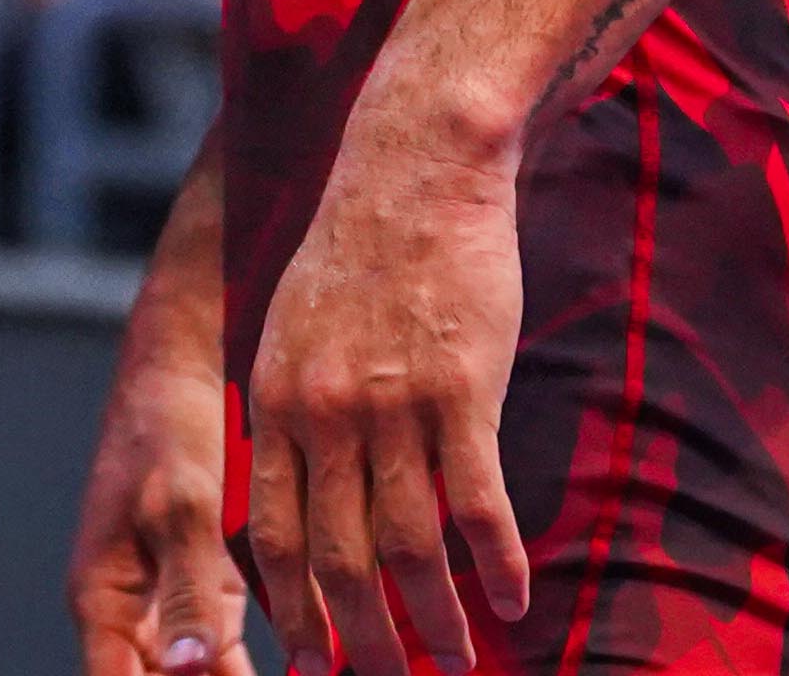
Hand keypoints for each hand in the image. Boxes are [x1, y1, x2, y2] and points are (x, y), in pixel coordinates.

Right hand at [68, 298, 250, 675]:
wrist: (180, 368)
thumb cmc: (164, 425)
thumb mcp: (181, 506)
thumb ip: (187, 592)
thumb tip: (187, 668)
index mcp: (103, 599)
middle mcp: (129, 613)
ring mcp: (167, 602)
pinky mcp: (202, 588)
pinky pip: (219, 653)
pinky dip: (250, 672)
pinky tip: (303, 668)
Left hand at [242, 122, 532, 675]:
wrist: (416, 163)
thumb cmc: (360, 246)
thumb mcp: (293, 328)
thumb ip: (292, 410)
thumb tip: (299, 485)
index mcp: (275, 404)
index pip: (273, 539)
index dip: (295, 611)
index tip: (315, 665)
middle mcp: (325, 416)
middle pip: (341, 560)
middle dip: (368, 639)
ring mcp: (394, 405)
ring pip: (411, 547)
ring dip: (438, 620)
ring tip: (461, 663)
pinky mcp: (463, 389)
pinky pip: (477, 502)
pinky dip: (497, 563)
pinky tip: (515, 601)